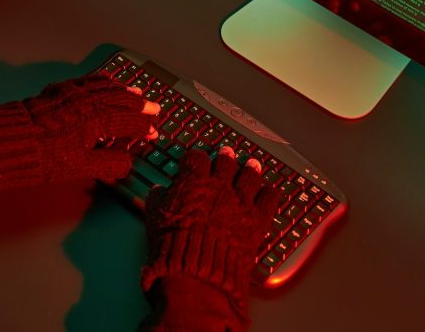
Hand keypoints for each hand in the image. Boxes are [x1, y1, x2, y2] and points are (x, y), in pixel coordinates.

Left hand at [0, 76, 159, 189]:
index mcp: (98, 119)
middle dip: (140, 105)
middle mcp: (89, 100)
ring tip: (137, 91)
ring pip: (106, 86)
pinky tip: (105, 82)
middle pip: (121, 99)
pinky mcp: (60, 89)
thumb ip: (109, 164)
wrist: (10, 141)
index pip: (129, 121)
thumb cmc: (44, 157)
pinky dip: (103, 81)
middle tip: (154, 108)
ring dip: (124, 89)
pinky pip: (89, 80)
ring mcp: (74, 92)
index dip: (143, 128)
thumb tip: (126, 162)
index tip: (153, 133)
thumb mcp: (81, 167)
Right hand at [141, 148, 277, 317]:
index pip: (196, 158)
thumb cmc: (172, 246)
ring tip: (252, 164)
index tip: (196, 158)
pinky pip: (269, 199)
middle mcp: (218, 186)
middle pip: (225, 162)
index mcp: (193, 181)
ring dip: (251, 169)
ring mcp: (240, 201)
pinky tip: (270, 190)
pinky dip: (270, 192)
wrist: (196, 272)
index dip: (196, 157)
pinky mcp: (257, 219)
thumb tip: (158, 190)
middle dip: (225, 156)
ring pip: (249, 176)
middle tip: (227, 152)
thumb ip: (157, 199)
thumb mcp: (154, 217)